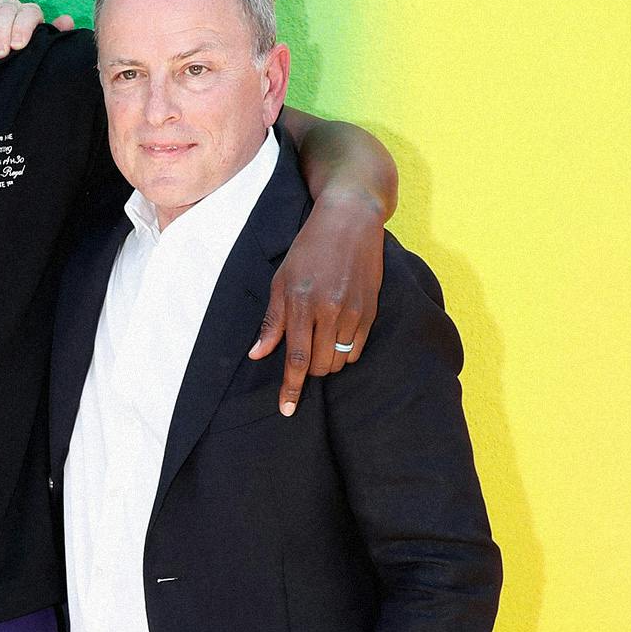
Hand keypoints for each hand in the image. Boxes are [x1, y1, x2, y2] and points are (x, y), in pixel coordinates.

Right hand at [0, 0, 74, 58]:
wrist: (1, 56)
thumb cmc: (21, 54)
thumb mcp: (39, 49)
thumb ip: (53, 36)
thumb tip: (67, 20)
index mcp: (29, 14)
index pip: (29, 13)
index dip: (23, 28)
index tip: (17, 46)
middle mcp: (12, 6)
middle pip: (7, 10)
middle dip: (1, 32)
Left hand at [248, 191, 384, 414]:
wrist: (349, 222)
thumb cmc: (308, 249)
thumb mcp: (280, 280)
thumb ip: (273, 321)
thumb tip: (258, 355)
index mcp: (302, 303)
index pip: (297, 357)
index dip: (291, 387)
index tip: (287, 409)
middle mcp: (330, 310)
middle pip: (320, 365)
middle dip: (309, 372)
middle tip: (303, 357)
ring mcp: (355, 311)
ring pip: (340, 360)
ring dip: (327, 362)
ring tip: (319, 342)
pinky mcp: (372, 310)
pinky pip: (358, 349)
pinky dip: (345, 352)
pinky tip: (336, 337)